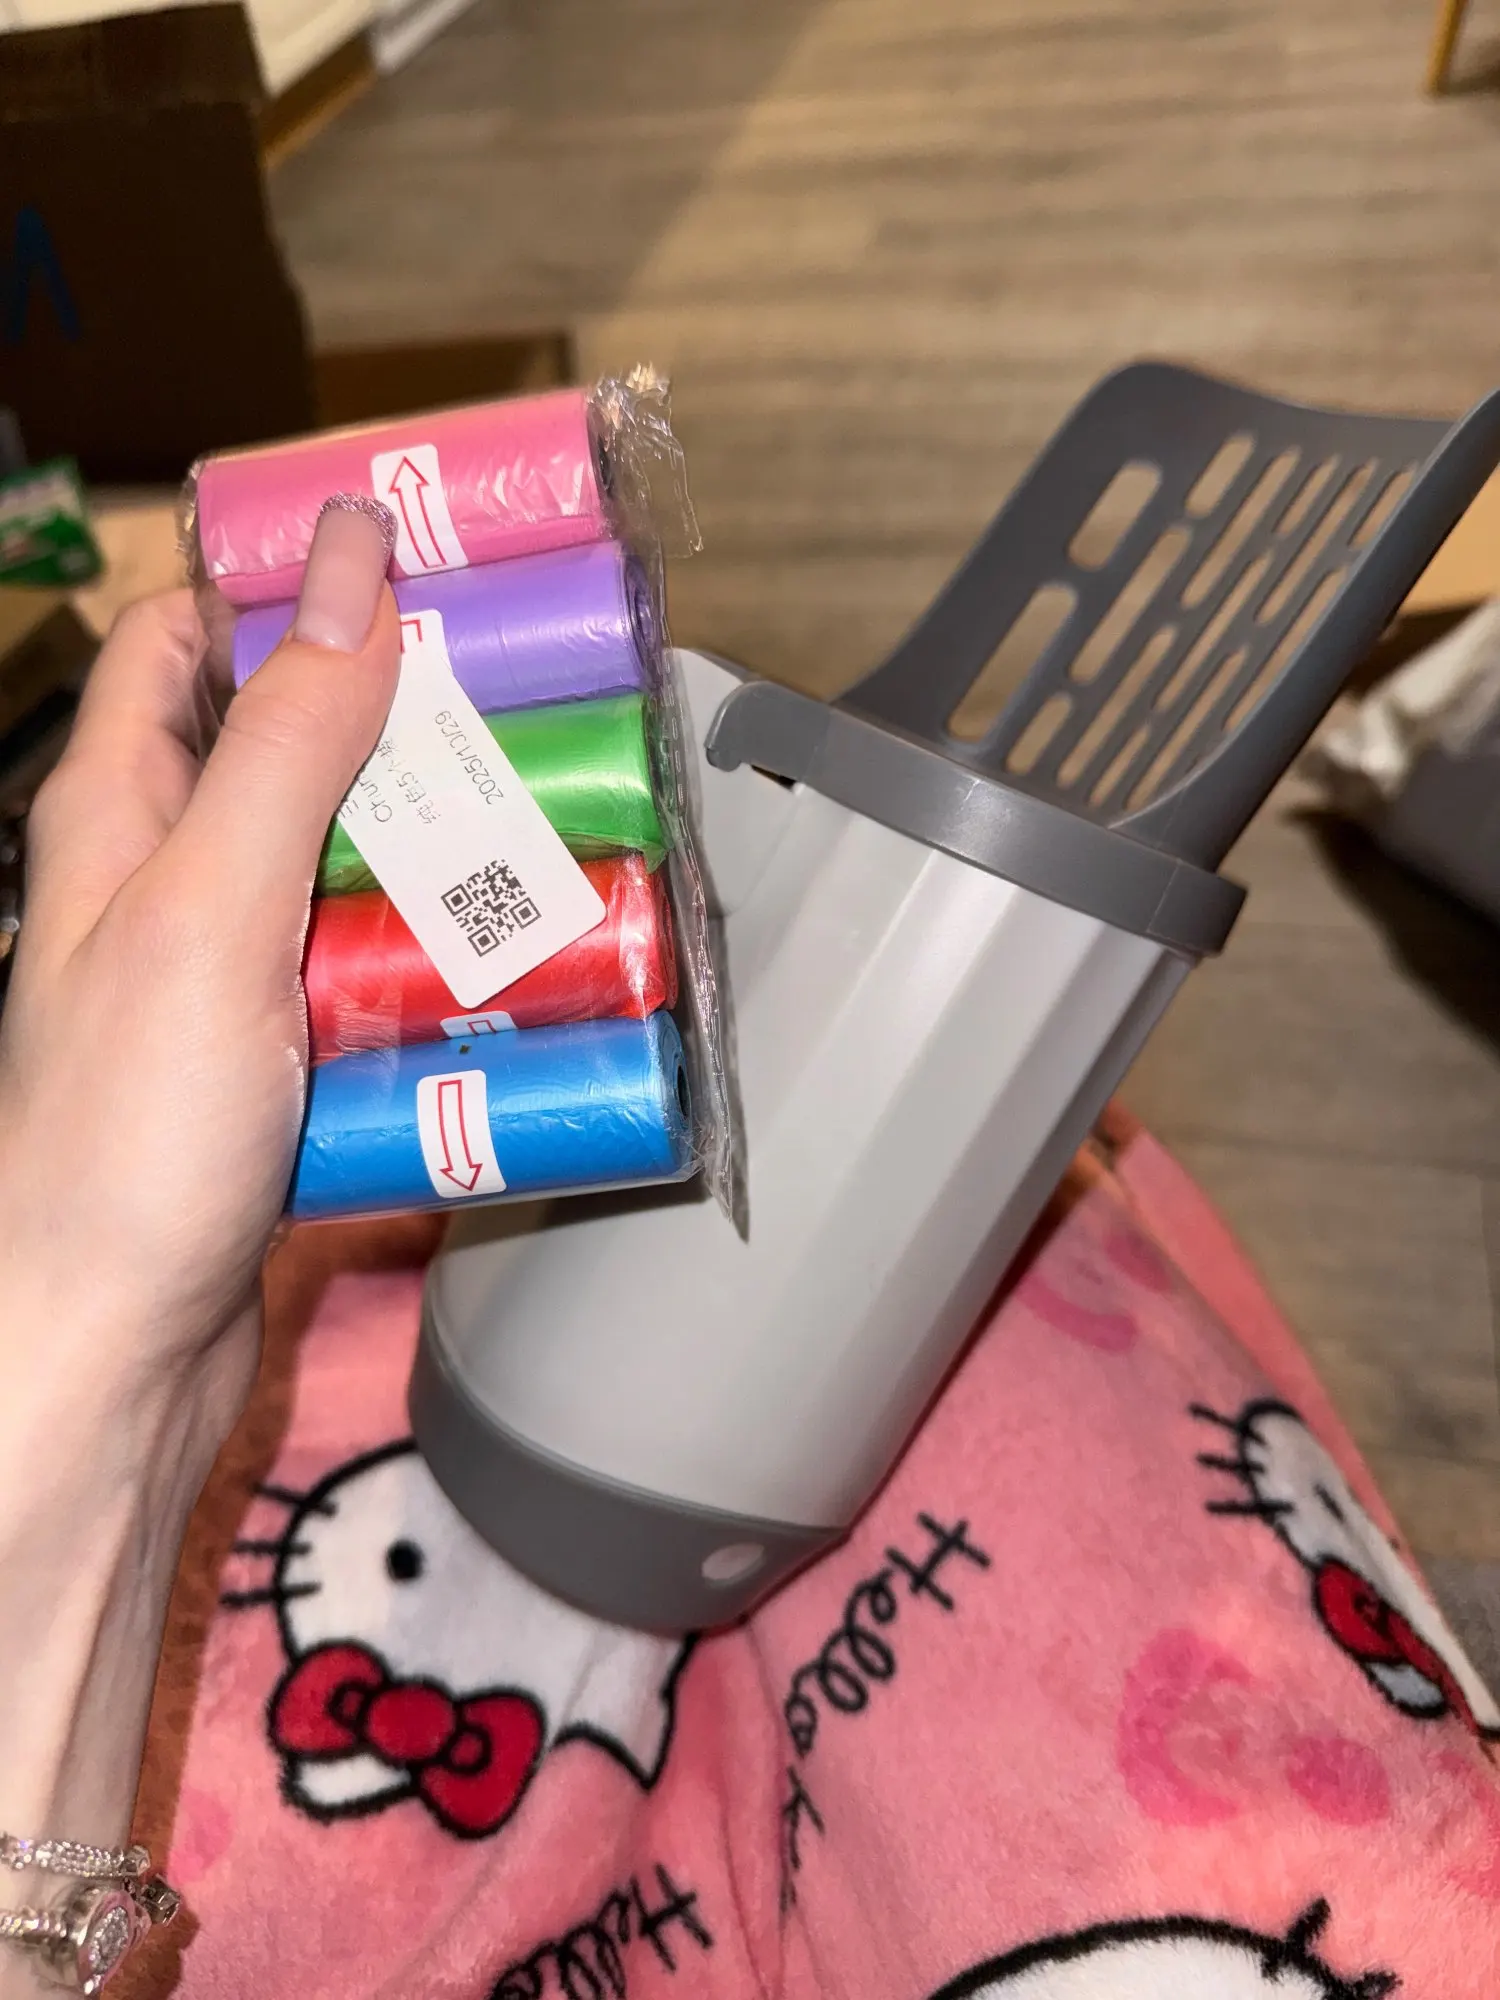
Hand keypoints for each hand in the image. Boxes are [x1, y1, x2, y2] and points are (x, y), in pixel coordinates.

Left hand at [0, 503, 400, 1950]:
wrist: (117, 1357)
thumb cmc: (130, 1134)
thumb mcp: (212, 907)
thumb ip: (284, 739)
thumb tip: (353, 563)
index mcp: (116, 812)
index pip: (187, 638)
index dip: (284, 575)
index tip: (414, 543)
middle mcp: (169, 878)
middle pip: (289, 743)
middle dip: (401, 710)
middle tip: (531, 683)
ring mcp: (231, 975)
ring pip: (348, 861)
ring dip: (436, 835)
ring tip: (548, 807)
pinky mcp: (288, 1061)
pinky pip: (375, 971)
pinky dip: (439, 949)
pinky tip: (514, 950)